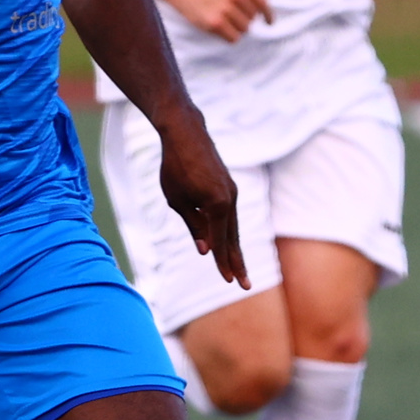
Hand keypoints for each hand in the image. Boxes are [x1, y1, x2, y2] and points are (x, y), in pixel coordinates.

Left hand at [156, 113, 245, 289]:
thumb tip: (206, 250)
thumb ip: (194, 226)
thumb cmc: (175, 167)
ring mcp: (232, 192)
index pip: (220, 241)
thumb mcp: (178, 200)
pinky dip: (229, 231)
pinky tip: (226, 242)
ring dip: (235, 248)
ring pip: (234, 227)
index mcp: (216, 205)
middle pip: (233, 238)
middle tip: (244, 285)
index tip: (228, 282)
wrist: (186, 134)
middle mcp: (230, 200)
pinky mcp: (229, 187)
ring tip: (238, 269)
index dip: (222, 263)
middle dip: (237, 262)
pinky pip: (230, 214)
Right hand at [158, 0, 273, 41]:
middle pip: (253, 18)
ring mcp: (225, 9)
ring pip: (245, 29)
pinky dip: (230, 36)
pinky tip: (222, 28)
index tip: (269, 22)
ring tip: (226, 19)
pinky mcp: (215, 23)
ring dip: (237, 27)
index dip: (268, 15)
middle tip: (232, 14)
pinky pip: (234, 38)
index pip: (263, 4)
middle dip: (245, 18)